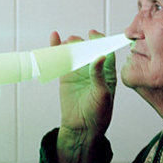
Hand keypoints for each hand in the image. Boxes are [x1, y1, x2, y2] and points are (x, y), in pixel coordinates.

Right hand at [53, 31, 116, 162]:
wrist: (82, 128)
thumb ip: (99, 75)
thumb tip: (100, 57)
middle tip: (77, 40)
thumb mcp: (103, 94)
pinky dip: (57, 50)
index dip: (101, 41)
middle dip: (83, 43)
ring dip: (70, 45)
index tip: (94, 34)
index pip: (105, 52)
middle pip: (88, 50)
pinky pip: (61, 62)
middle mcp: (93, 70)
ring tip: (67, 41)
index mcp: (107, 73)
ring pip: (74, 53)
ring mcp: (79, 73)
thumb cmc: (98, 114)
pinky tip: (54, 38)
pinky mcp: (66, 77)